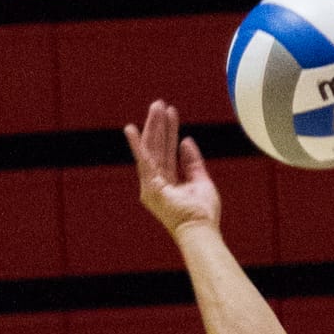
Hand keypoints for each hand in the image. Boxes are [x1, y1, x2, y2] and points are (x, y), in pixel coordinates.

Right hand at [123, 99, 221, 239]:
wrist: (200, 229)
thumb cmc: (202, 213)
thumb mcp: (200, 180)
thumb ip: (192, 161)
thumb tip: (185, 140)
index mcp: (170, 182)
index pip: (168, 151)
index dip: (170, 131)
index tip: (171, 112)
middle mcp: (158, 183)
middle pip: (158, 147)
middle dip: (159, 125)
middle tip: (159, 103)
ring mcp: (152, 185)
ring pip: (152, 149)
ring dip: (153, 127)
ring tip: (155, 106)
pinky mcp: (150, 187)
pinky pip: (143, 160)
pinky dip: (137, 145)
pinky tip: (130, 129)